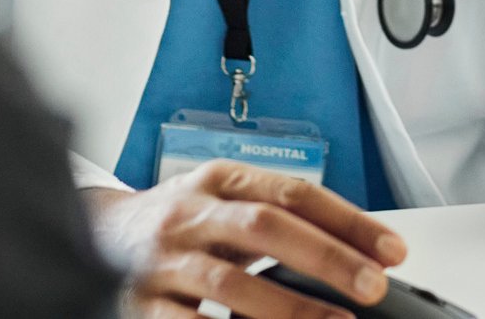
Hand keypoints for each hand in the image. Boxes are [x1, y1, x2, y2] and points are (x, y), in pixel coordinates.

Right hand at [83, 163, 407, 318]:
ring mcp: (162, 260)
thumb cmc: (178, 223)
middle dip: (326, 258)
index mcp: (219, 180)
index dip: (348, 221)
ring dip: (288, 308)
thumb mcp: (224, 203)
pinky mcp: (136, 304)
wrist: (92, 236)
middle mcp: (190, 212)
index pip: (295, 193)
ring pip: (228, 283)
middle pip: (266, 227)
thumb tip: (359, 253)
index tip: (392, 251)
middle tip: (372, 287)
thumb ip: (279, 220)